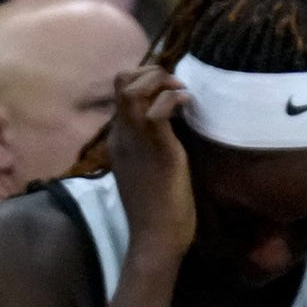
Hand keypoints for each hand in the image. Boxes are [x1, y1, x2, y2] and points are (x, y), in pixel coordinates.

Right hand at [109, 66, 194, 261]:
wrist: (156, 235)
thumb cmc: (158, 204)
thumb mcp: (148, 165)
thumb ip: (150, 141)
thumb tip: (168, 119)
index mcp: (119, 140)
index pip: (119, 93)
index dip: (144, 79)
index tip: (168, 87)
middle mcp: (122, 136)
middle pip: (120, 83)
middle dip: (150, 71)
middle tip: (174, 84)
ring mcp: (136, 142)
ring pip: (131, 91)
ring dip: (159, 80)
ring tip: (179, 90)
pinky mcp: (157, 149)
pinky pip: (155, 112)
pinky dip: (173, 99)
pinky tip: (187, 104)